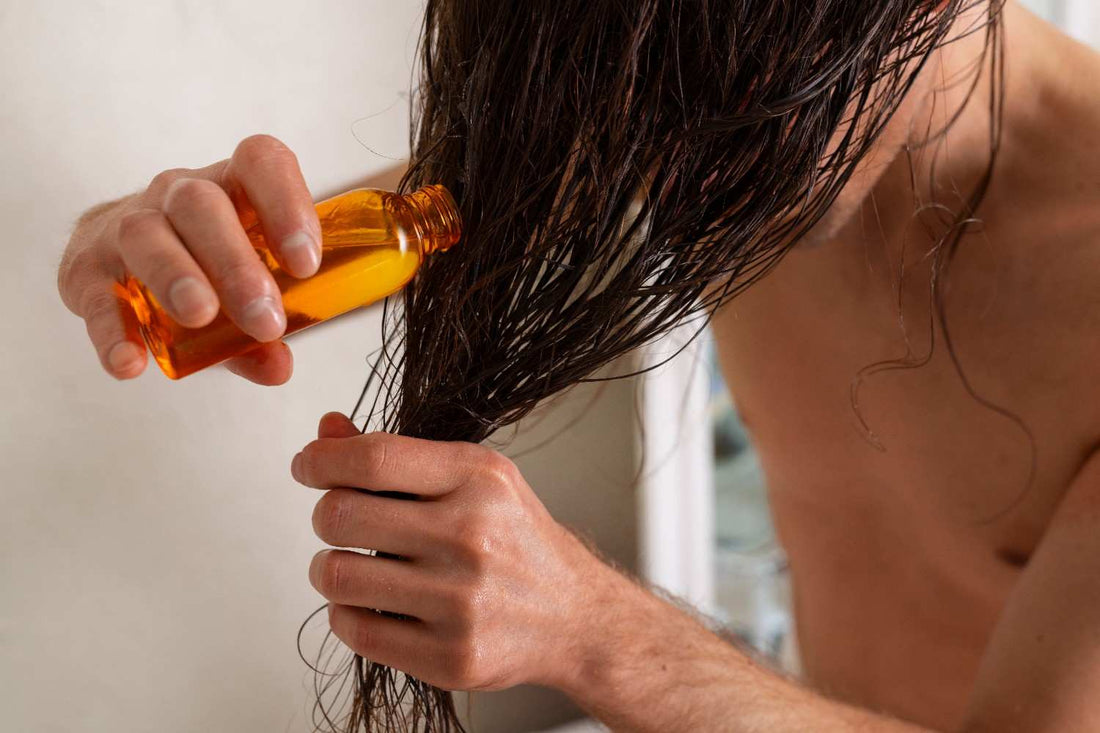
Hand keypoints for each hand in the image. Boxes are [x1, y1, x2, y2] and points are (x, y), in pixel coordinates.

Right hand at [58, 134, 322, 384]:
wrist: (118, 263)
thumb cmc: (203, 269)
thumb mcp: (243, 295)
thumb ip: (261, 334)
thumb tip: (279, 367)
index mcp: (232, 188)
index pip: (260, 163)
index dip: (286, 204)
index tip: (306, 264)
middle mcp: (178, 194)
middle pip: (202, 205)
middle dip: (236, 262)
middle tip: (265, 319)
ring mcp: (126, 225)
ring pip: (146, 234)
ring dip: (177, 277)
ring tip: (201, 318)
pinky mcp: (86, 268)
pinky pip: (98, 295)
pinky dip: (115, 330)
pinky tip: (131, 362)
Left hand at [293, 412, 615, 691]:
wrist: (575, 616)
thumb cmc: (516, 540)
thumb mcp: (474, 479)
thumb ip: (398, 457)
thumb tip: (326, 431)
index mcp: (479, 480)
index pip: (373, 459)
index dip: (321, 459)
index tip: (307, 466)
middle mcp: (472, 537)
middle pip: (340, 515)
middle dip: (327, 515)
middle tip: (342, 522)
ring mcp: (461, 602)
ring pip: (336, 575)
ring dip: (329, 568)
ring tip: (353, 566)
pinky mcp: (450, 655)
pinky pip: (354, 630)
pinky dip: (347, 615)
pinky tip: (372, 604)